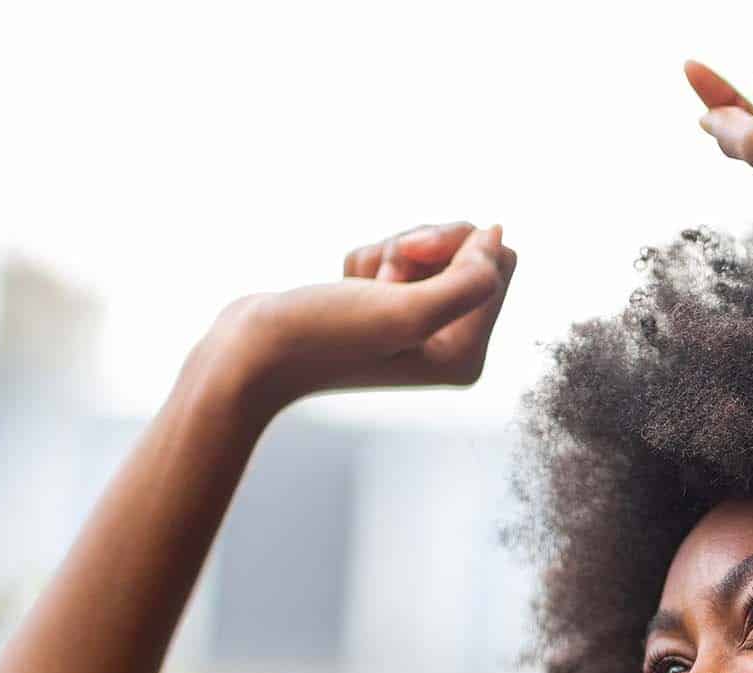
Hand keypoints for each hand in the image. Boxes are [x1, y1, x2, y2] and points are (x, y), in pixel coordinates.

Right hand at [208, 221, 517, 414]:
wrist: (252, 352)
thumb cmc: (324, 336)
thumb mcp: (407, 310)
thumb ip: (470, 280)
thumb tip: (497, 236)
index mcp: (467, 356)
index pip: (500, 262)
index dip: (455, 245)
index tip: (405, 264)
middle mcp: (449, 344)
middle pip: (469, 251)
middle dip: (419, 247)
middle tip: (382, 276)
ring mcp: (417, 326)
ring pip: (428, 248)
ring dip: (387, 252)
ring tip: (356, 286)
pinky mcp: (385, 308)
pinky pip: (392, 256)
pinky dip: (363, 261)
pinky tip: (343, 289)